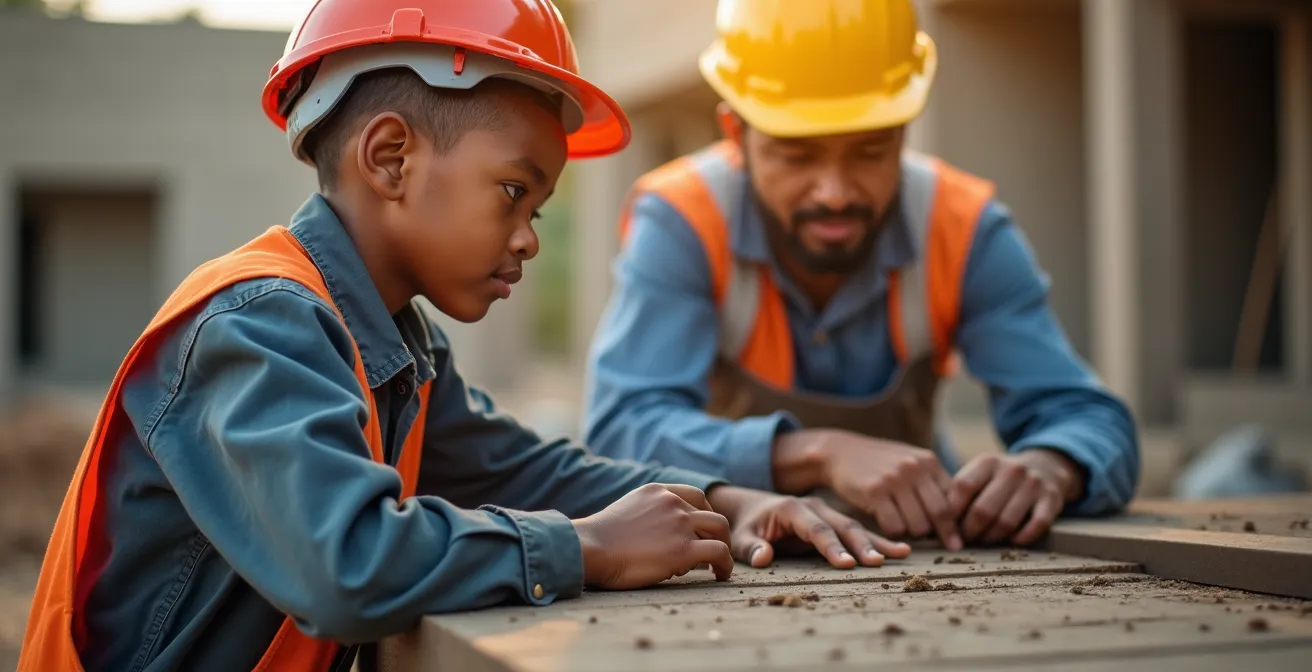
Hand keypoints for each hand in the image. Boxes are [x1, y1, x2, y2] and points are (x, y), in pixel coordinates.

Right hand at [571, 483, 733, 589]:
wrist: (590, 548)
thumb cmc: (599, 539)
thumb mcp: (626, 510)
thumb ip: (648, 514)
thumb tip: (663, 537)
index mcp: (658, 491)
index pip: (695, 496)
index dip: (704, 514)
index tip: (703, 531)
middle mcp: (672, 503)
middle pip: (711, 513)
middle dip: (718, 532)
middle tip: (716, 550)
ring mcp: (680, 524)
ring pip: (721, 529)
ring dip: (725, 547)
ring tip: (721, 566)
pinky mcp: (683, 550)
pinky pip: (719, 552)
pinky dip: (726, 564)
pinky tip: (721, 575)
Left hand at [707, 485, 911, 568]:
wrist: (748, 508)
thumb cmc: (744, 526)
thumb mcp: (739, 537)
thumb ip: (751, 547)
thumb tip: (763, 559)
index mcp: (791, 508)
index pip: (816, 530)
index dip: (832, 547)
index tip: (847, 565)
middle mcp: (813, 506)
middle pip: (841, 526)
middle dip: (861, 545)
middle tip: (878, 563)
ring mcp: (825, 511)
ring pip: (854, 526)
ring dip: (877, 541)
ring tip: (903, 553)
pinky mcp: (832, 520)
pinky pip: (857, 530)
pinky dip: (878, 539)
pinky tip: (901, 549)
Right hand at [774, 429, 961, 550]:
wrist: (840, 451)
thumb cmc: (880, 464)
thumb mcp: (910, 463)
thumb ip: (933, 483)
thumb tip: (961, 517)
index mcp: (929, 462)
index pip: (954, 500)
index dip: (955, 525)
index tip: (955, 544)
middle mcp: (915, 468)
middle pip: (939, 515)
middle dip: (935, 533)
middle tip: (925, 538)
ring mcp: (895, 478)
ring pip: (918, 525)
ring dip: (911, 533)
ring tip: (901, 524)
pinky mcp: (874, 491)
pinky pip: (894, 527)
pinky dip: (893, 533)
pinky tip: (885, 522)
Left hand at [950, 450, 1084, 545]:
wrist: (1045, 466)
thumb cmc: (1000, 479)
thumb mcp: (980, 474)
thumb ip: (959, 492)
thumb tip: (934, 522)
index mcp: (987, 462)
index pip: (962, 487)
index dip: (951, 512)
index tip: (945, 527)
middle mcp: (1011, 470)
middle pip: (983, 509)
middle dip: (970, 531)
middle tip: (965, 541)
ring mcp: (1033, 484)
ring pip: (1006, 521)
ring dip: (992, 538)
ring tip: (984, 541)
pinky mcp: (1052, 499)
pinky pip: (1036, 525)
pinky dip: (1021, 538)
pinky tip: (1012, 541)